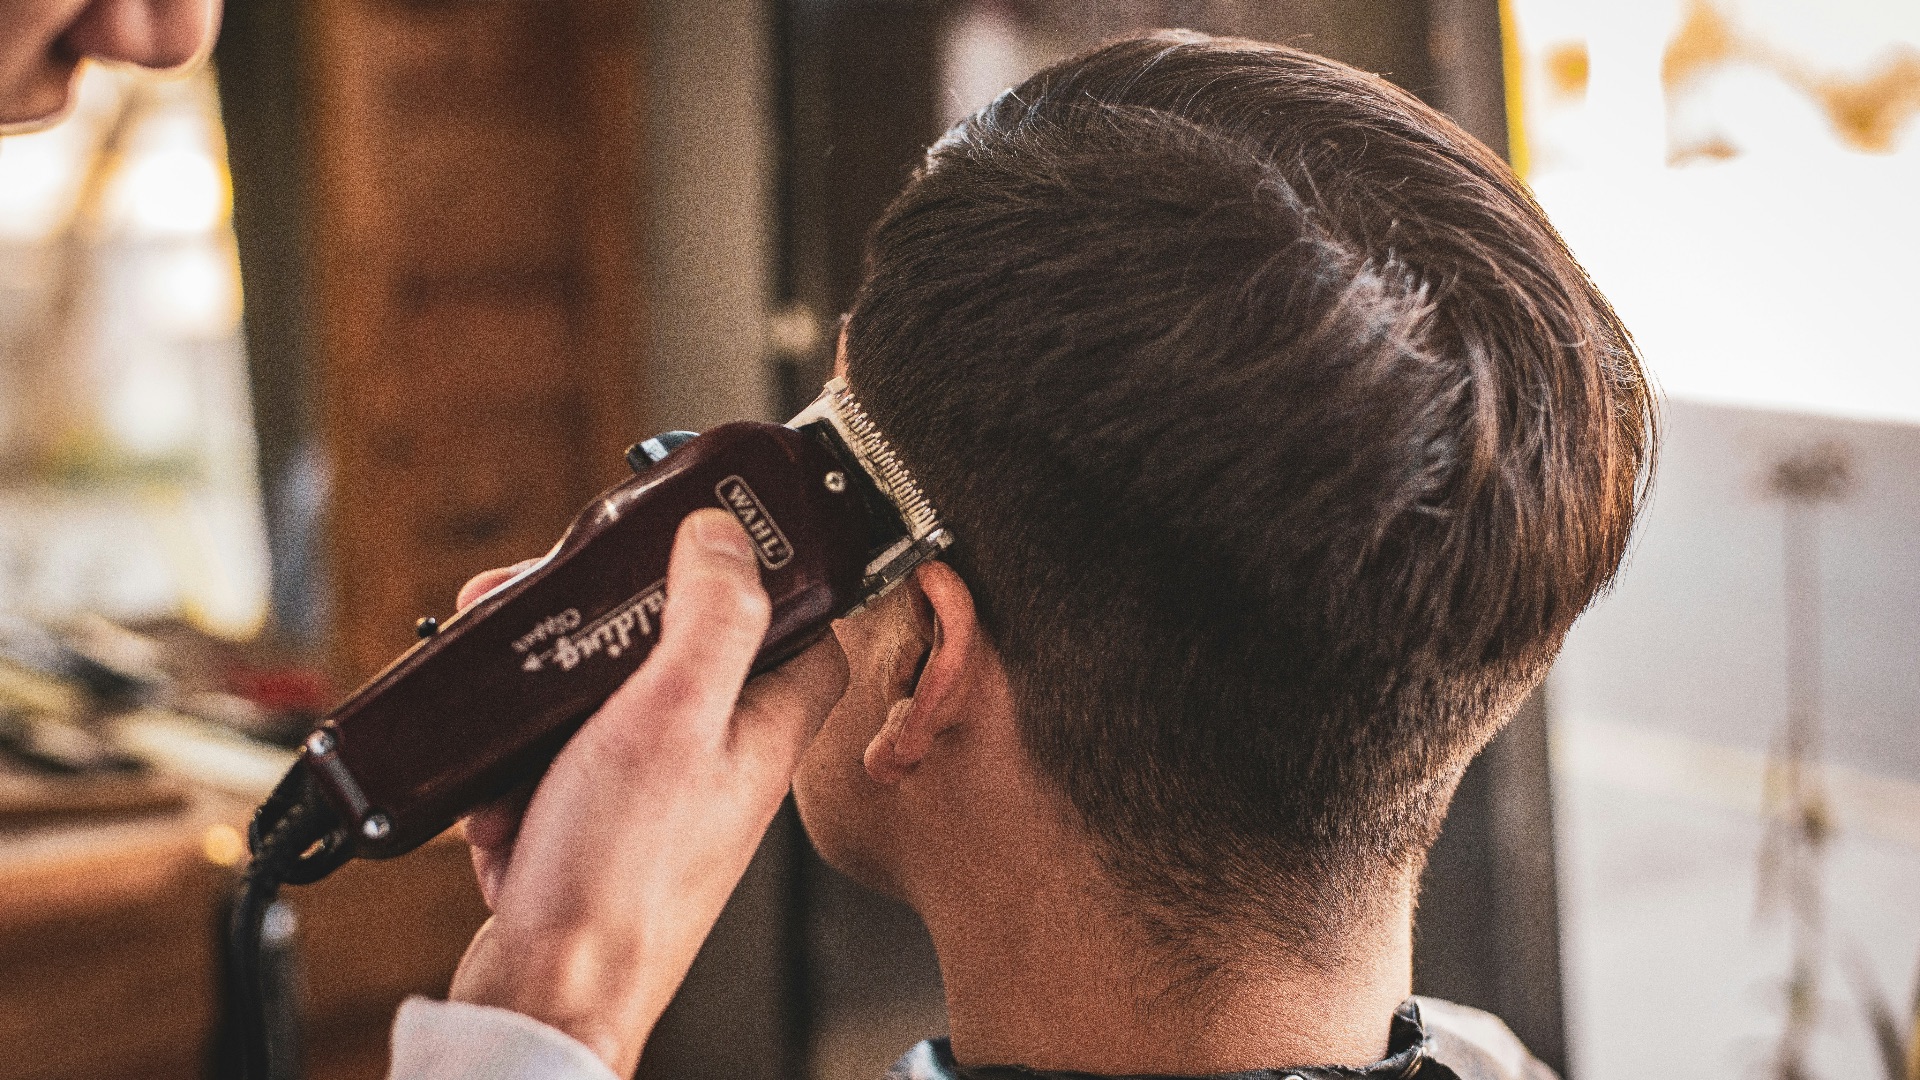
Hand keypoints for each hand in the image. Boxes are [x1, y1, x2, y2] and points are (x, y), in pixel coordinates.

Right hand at [444, 509, 847, 1075]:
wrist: (546, 996)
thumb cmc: (619, 879)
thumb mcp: (673, 715)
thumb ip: (711, 616)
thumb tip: (726, 535)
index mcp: (766, 725)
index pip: (798, 620)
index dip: (751, 568)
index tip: (697, 533)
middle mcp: (720, 756)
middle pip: (675, 643)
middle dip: (598, 620)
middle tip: (542, 597)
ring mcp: (657, 792)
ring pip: (602, 696)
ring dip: (540, 689)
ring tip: (500, 681)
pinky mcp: (595, 824)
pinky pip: (552, 760)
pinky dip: (516, 763)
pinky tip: (499, 787)